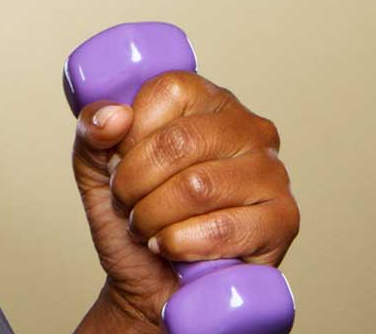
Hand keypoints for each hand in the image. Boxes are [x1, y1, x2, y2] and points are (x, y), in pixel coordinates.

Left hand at [70, 72, 296, 327]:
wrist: (149, 284)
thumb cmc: (132, 216)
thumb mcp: (96, 166)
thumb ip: (92, 130)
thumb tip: (114, 116)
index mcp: (206, 99)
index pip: (167, 91)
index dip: (129, 135)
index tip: (117, 164)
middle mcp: (247, 127)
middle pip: (179, 141)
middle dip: (134, 183)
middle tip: (126, 204)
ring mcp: (271, 172)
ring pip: (197, 187)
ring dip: (154, 217)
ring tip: (147, 227)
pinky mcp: (283, 219)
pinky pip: (222, 228)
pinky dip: (181, 244)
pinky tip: (172, 247)